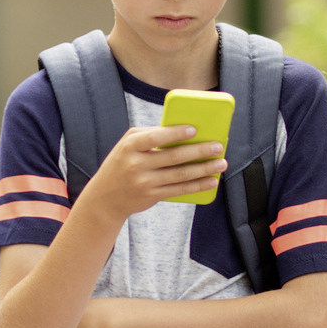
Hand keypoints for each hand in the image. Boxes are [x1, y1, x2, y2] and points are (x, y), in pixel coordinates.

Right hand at [78, 124, 226, 224]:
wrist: (105, 197)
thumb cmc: (122, 163)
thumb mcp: (127, 145)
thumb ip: (150, 136)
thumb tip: (182, 131)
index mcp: (130, 146)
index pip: (155, 137)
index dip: (176, 133)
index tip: (194, 130)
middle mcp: (136, 164)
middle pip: (173, 156)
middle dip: (199, 151)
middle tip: (218, 146)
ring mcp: (145, 182)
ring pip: (180, 175)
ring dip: (204, 169)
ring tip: (221, 163)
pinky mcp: (153, 196)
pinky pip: (179, 190)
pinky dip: (197, 185)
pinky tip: (211, 180)